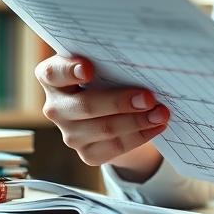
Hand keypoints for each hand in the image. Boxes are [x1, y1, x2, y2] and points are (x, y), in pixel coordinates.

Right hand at [35, 55, 167, 178]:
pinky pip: (114, 147)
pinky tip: (156, 127)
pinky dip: (139, 136)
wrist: (111, 108)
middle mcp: (56, 107)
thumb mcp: (103, 63)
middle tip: (148, 97)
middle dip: (119, 102)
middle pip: (86, 106)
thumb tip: (140, 60)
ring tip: (161, 113)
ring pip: (104, 129)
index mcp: (53, 78)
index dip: (69, 70)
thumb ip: (109, 60)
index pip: (53, 73)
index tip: (89, 68)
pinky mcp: (87, 153)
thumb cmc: (106, 75)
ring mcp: (70, 133)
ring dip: (137, 121)